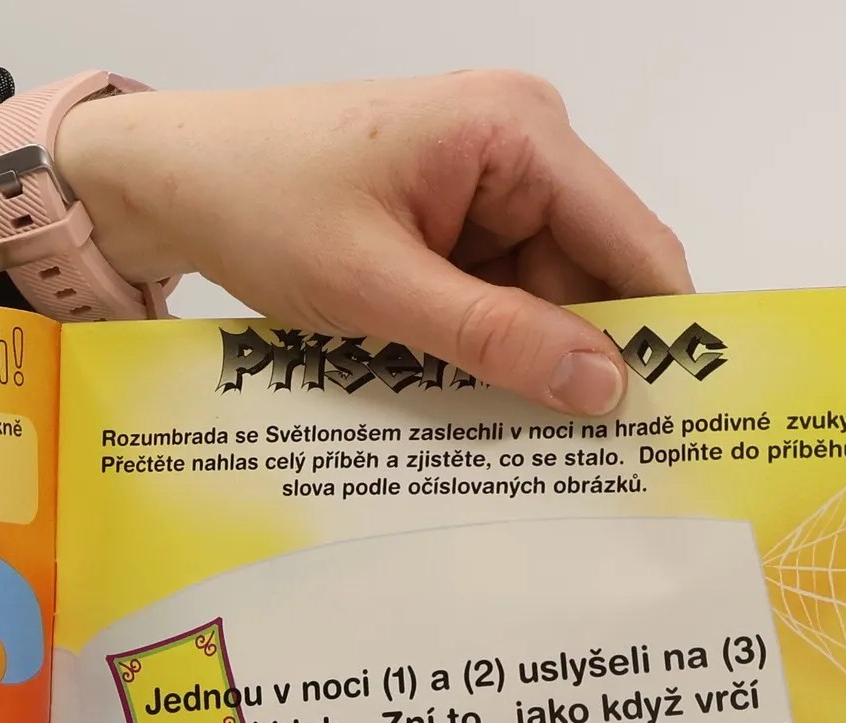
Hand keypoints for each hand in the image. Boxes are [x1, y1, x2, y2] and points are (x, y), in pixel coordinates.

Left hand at [56, 73, 691, 414]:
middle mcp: (519, 144)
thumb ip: (492, 338)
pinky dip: (481, 350)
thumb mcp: (377, 287)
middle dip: (581, 363)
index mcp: (519, 131)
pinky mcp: (447, 220)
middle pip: (588, 277)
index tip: (673, 424)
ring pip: (537, 298)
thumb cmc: (261, 204)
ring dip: (522, 366)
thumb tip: (602, 386)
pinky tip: (467, 405)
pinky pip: (490, 297)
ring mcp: (483, 185)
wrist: (173, 180)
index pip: (631, 243)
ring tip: (516, 450)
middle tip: (586, 469)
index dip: (659, 333)